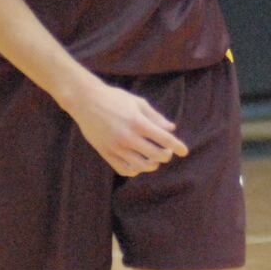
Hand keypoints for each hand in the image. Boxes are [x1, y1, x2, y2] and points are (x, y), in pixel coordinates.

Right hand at [66, 82, 188, 176]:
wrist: (86, 101)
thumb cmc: (114, 98)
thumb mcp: (138, 103)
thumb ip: (155, 117)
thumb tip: (171, 129)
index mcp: (138, 122)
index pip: (164, 139)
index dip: (177, 146)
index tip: (185, 151)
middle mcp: (128, 137)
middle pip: (156, 155)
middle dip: (166, 155)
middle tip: (167, 152)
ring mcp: (116, 147)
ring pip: (141, 166)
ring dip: (152, 164)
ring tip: (154, 158)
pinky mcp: (105, 153)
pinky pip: (124, 170)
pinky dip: (135, 171)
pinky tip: (138, 164)